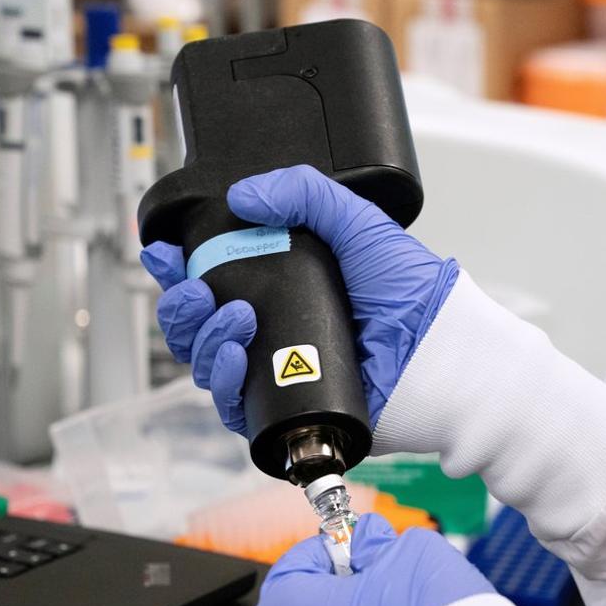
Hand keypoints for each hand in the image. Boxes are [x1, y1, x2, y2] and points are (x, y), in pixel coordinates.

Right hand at [140, 164, 457, 434]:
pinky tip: (233, 359)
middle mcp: (276, 331)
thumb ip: (305, 193)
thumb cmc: (412, 294)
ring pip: (207, 366)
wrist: (441, 350)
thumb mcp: (359, 223)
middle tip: (196, 291)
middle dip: (182, 307)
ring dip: (202, 340)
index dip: (179, 268)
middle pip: (198, 327)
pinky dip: (223, 383)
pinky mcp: (288, 412)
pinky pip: (235, 406)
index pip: (214, 278)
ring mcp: (280, 373)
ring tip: (234, 320)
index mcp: (284, 287)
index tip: (164, 252)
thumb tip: (243, 195)